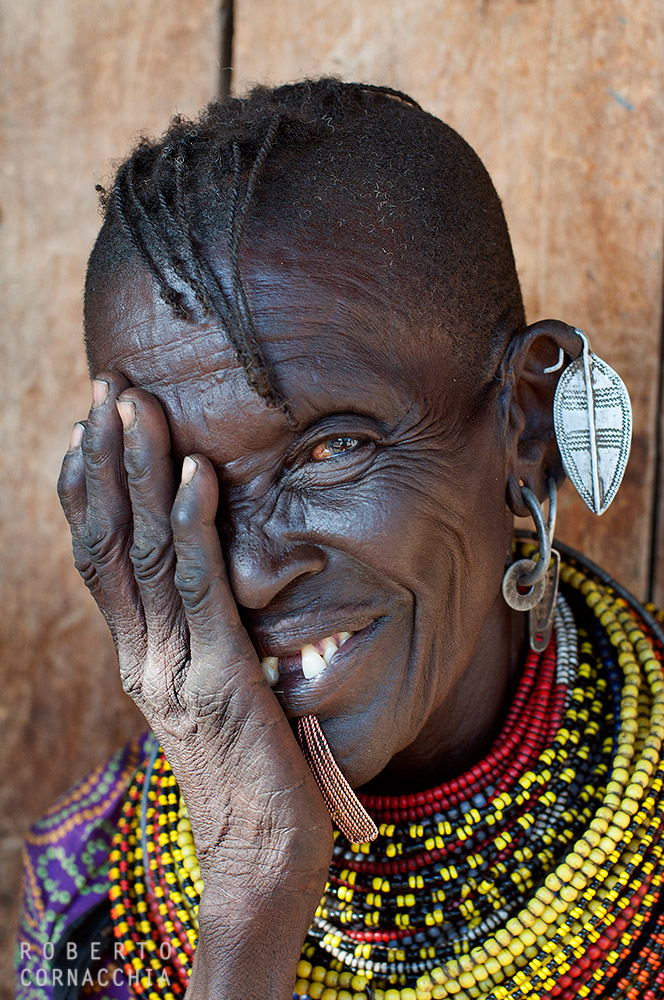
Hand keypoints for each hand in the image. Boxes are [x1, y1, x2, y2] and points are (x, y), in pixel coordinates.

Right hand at [58, 374, 332, 998]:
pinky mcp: (219, 676)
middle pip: (111, 540)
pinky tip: (196, 473)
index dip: (91, 491)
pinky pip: (201, 588)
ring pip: (145, 552)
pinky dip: (195, 525)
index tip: (89, 431)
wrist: (262, 855)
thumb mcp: (206, 696)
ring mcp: (173, 666)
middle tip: (106, 389)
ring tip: (134, 406)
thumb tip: (203, 592)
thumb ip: (194, 642)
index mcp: (139, 656)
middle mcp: (142, 655)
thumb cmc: (247, 772)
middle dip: (106, 460)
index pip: (102, 558)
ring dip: (139, 473)